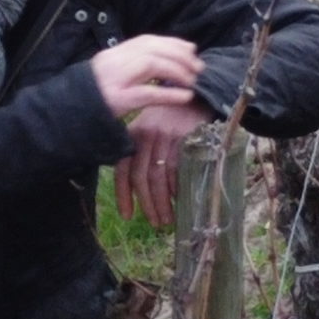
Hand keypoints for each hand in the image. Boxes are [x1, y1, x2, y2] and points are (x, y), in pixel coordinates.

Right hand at [89, 34, 203, 114]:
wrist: (65, 115)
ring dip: (177, 70)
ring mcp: (115, 80)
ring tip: (193, 80)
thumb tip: (160, 61)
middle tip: (198, 66)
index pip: (146, 41)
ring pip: (151, 65)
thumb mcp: (109, 75)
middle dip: (179, 55)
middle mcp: (113, 62)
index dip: (171, 43)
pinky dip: (170, 94)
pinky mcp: (117, 101)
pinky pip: (148, 93)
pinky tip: (185, 96)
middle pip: (152, 49)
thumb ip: (130, 66)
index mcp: (112, 54)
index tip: (190, 49)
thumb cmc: (90, 98)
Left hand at [116, 100, 214, 226]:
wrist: (196, 95)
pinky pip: (176, 169)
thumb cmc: (173, 118)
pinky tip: (180, 201)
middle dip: (147, 204)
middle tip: (155, 222)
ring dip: (162, 202)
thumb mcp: (152, 131)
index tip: (127, 215)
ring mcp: (164, 136)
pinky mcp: (182, 137)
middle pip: (140, 177)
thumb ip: (143, 154)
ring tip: (167, 219)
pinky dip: (177, 189)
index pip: (122, 169)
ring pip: (158, 177)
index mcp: (133, 136)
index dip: (123, 195)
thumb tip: (140, 190)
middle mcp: (145, 136)